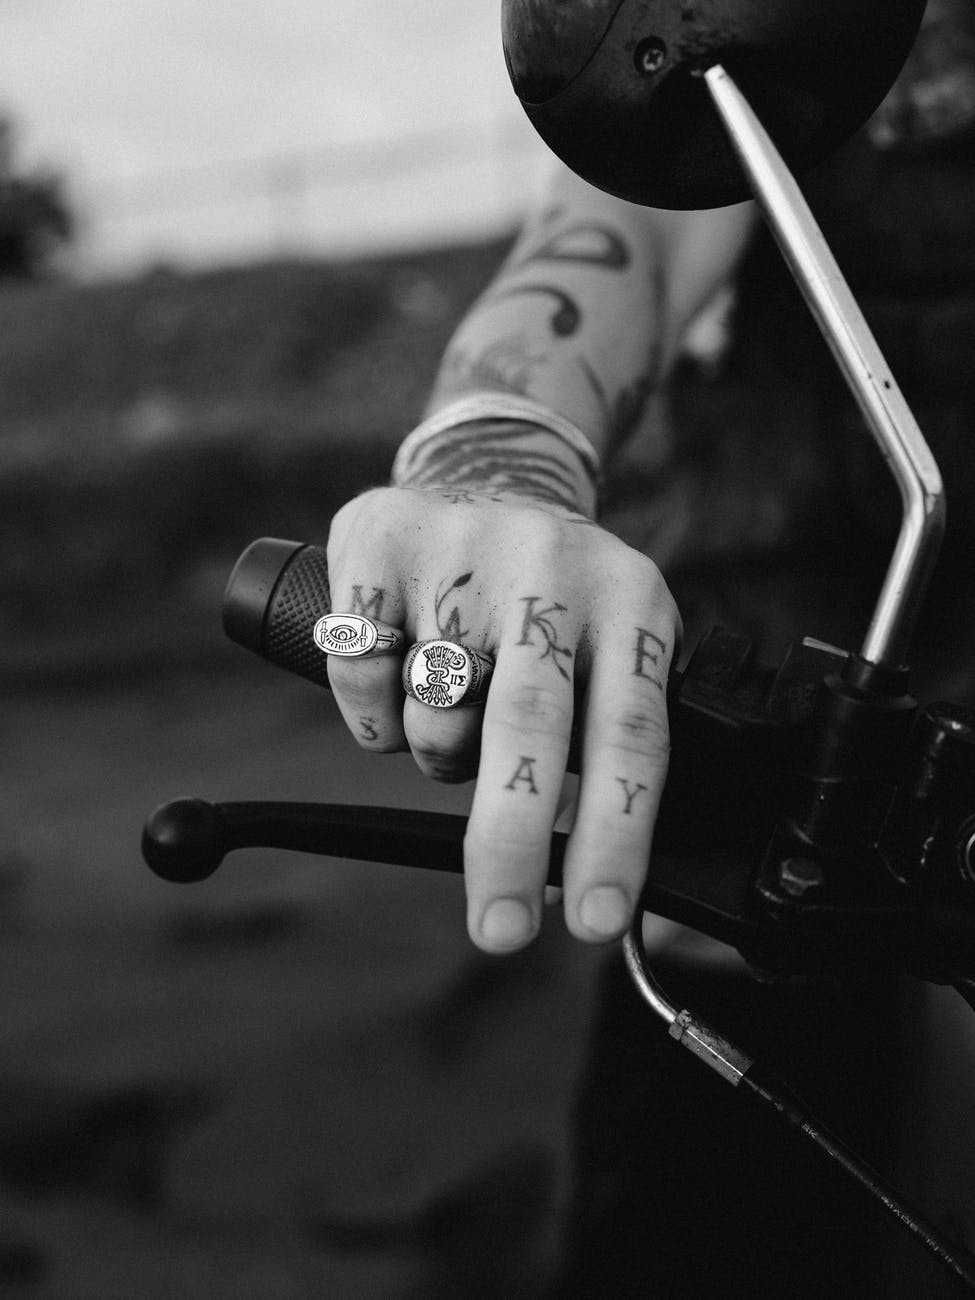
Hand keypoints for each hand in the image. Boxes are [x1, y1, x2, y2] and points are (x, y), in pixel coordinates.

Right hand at [326, 484, 679, 953]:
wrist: (492, 476)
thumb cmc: (558, 599)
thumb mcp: (616, 646)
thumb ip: (606, 739)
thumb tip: (582, 869)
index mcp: (632, 601)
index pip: (633, 734)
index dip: (615, 834)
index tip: (595, 919)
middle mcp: (552, 564)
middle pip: (528, 725)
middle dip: (510, 842)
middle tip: (499, 929)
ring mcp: (462, 545)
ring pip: (435, 710)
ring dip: (440, 753)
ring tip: (455, 714)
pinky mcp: (379, 540)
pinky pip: (362, 674)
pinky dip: (375, 714)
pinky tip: (399, 681)